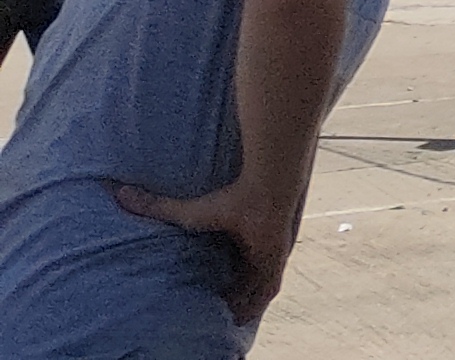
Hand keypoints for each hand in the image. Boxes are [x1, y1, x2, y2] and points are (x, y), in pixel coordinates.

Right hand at [112, 179, 293, 324]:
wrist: (264, 192)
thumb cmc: (229, 200)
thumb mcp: (186, 213)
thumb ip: (155, 207)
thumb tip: (121, 192)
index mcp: (237, 243)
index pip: (226, 268)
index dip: (214, 282)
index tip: (195, 293)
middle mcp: (253, 253)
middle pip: (239, 284)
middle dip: (224, 298)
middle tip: (202, 313)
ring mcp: (266, 263)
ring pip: (253, 293)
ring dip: (239, 305)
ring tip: (217, 320)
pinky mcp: (275, 270)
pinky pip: (265, 296)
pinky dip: (253, 308)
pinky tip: (237, 321)